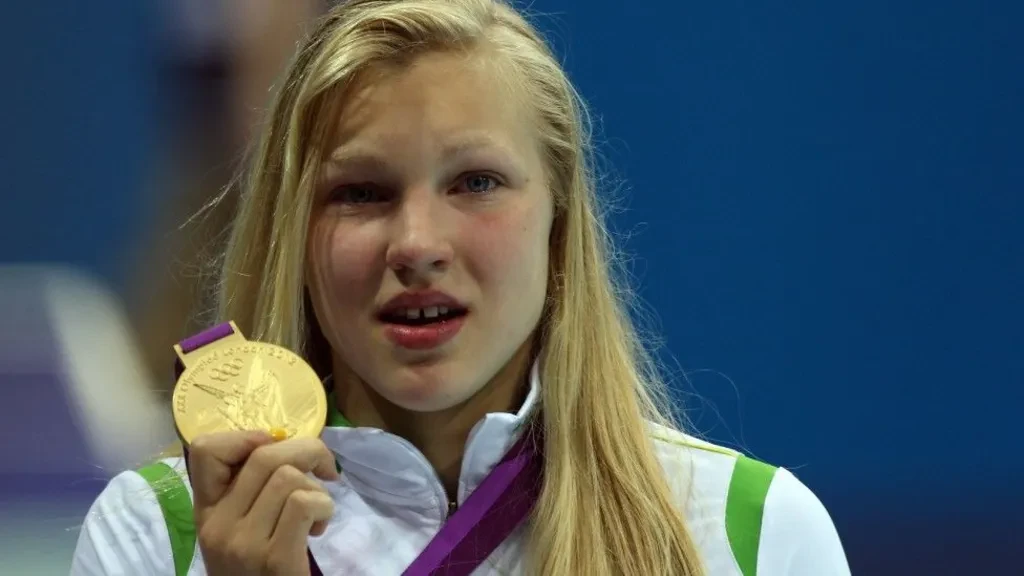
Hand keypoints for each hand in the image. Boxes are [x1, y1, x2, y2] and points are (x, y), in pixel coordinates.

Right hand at [188, 431, 339, 575]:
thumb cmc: (259, 569)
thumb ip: (252, 490)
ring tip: (317, 514)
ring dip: (317, 488)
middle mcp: (218, 524)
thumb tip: (281, 441)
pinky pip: (303, 503)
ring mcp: (243, 543)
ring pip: (288, 477)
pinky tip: (319, 528)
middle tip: (324, 470)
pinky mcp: (273, 559)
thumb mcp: (241, 527)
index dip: (246, 436)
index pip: (205, 449)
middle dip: (307, 451)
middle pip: (264, 455)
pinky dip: (323, 507)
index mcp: (206, 511)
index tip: (275, 448)